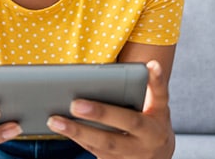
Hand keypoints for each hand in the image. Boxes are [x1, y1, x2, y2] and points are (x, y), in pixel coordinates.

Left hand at [46, 61, 174, 158]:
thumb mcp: (156, 106)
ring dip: (78, 132)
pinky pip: (96, 152)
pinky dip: (79, 139)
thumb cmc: (152, 122)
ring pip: (105, 144)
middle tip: (75, 104)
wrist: (157, 158)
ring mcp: (133, 155)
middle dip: (100, 113)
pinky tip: (61, 129)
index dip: (156, 81)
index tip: (151, 65)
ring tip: (55, 119)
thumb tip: (149, 65)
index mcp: (158, 119)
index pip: (159, 96)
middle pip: (126, 124)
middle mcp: (148, 139)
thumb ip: (150, 87)